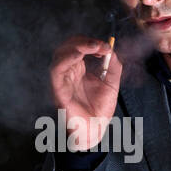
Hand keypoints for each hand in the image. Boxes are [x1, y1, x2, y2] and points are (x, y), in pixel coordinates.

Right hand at [48, 34, 121, 150]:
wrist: (96, 129)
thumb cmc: (100, 109)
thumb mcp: (112, 83)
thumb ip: (114, 66)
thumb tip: (111, 49)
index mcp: (78, 69)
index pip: (78, 47)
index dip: (91, 42)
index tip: (106, 46)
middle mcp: (68, 72)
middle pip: (68, 47)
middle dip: (84, 41)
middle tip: (100, 45)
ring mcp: (62, 80)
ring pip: (60, 55)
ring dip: (76, 46)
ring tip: (92, 47)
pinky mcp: (58, 89)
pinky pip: (56, 71)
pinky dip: (65, 60)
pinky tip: (77, 56)